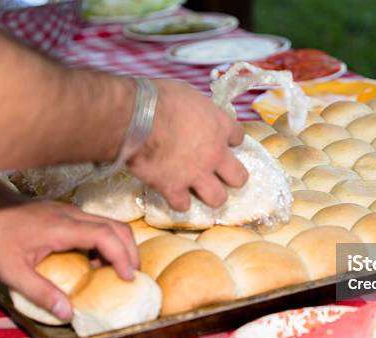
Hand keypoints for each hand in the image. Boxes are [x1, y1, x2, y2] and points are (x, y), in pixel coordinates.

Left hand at [0, 200, 138, 319]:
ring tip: (117, 271)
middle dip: (131, 251)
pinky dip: (108, 242)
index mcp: (62, 227)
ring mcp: (71, 211)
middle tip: (131, 276)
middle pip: (117, 227)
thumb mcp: (10, 271)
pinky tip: (96, 261)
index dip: (122, 256)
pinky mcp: (68, 213)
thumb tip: (68, 312)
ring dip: (121, 246)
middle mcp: (73, 215)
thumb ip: (39, 292)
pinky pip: (98, 224)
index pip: (106, 235)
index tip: (127, 277)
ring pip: (111, 223)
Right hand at [128, 79, 247, 210]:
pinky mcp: (173, 187)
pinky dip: (178, 201)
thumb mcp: (188, 95)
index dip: (231, 140)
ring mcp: (196, 174)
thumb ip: (197, 110)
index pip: (239, 137)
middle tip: (221, 174)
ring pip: (217, 198)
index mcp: (220, 126)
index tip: (223, 140)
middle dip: (233, 178)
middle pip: (239, 177)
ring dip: (210, 195)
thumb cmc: (159, 98)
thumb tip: (193, 114)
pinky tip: (174, 195)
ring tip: (201, 190)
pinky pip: (182, 205)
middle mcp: (214, 154)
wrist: (136, 117)